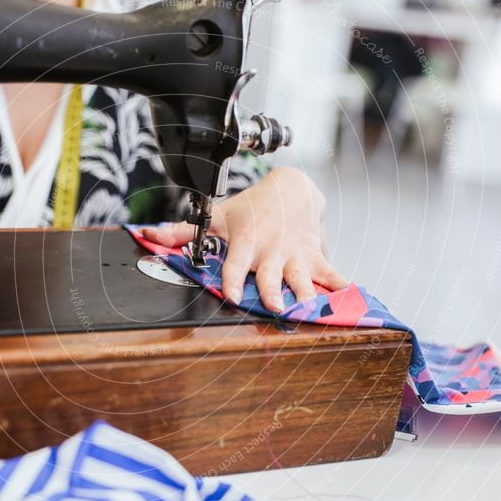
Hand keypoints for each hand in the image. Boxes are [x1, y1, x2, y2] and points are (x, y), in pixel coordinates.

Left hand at [142, 167, 348, 312]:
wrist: (292, 189)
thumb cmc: (251, 207)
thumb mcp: (217, 216)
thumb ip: (183, 229)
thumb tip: (148, 235)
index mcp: (246, 243)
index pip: (236, 264)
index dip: (233, 280)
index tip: (233, 296)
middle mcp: (271, 252)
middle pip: (272, 276)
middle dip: (275, 292)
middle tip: (278, 308)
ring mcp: (296, 255)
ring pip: (303, 279)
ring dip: (309, 295)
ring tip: (314, 310)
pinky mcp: (315, 256)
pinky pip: (332, 273)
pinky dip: (342, 287)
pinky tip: (352, 301)